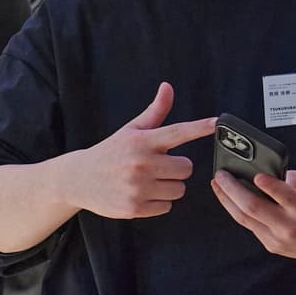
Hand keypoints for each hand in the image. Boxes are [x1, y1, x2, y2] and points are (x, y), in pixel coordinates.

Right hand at [55, 83, 208, 219]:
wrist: (79, 179)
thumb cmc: (111, 152)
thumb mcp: (131, 130)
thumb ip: (155, 111)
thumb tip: (168, 87)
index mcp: (143, 141)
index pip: (177, 132)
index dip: (199, 127)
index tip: (217, 123)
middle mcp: (141, 163)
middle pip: (187, 168)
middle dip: (177, 168)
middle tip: (159, 166)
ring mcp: (138, 187)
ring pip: (179, 189)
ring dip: (170, 186)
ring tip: (149, 181)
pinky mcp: (135, 208)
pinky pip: (167, 207)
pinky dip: (159, 202)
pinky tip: (142, 194)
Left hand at [212, 168, 295, 262]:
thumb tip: (273, 174)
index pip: (280, 193)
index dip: (265, 183)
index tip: (254, 173)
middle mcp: (289, 224)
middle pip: (253, 207)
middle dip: (232, 189)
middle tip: (221, 176)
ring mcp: (279, 238)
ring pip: (245, 219)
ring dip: (227, 201)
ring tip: (218, 187)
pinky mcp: (274, 246)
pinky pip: (251, 227)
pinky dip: (240, 213)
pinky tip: (233, 202)